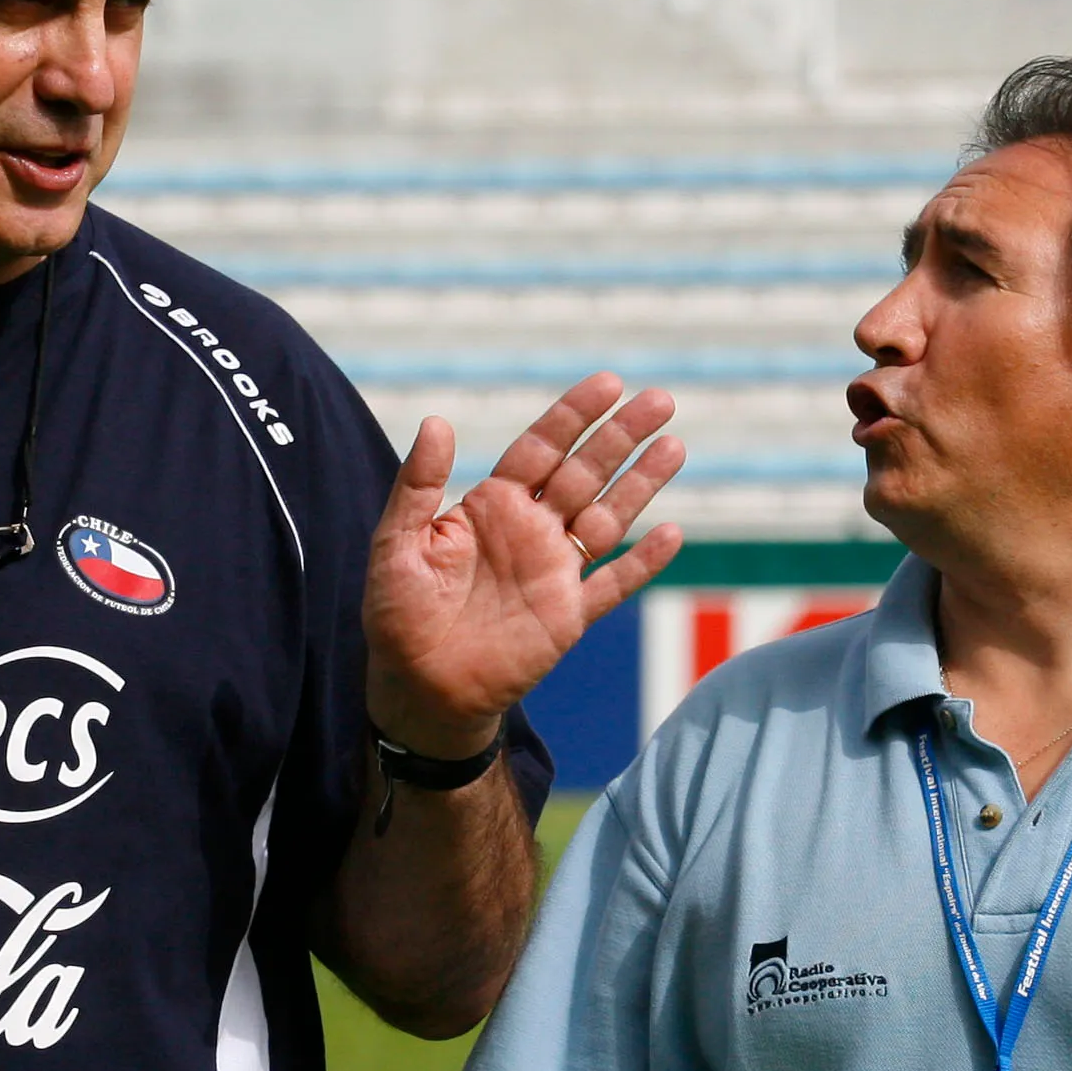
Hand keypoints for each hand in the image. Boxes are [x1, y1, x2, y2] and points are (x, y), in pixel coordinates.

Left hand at [365, 374, 683, 756]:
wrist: (418, 687)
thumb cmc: (398, 613)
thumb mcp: (396, 543)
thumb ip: (417, 485)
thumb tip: (437, 421)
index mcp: (492, 506)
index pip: (541, 448)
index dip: (573, 415)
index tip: (608, 384)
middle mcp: (531, 531)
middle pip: (586, 472)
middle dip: (621, 436)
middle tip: (660, 399)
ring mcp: (554, 572)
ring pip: (609, 518)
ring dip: (642, 484)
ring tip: (675, 447)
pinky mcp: (568, 617)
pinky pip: (612, 584)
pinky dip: (641, 563)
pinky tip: (671, 534)